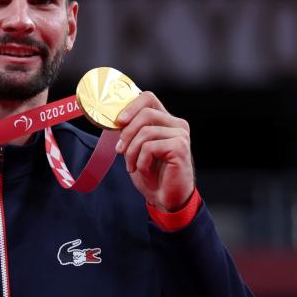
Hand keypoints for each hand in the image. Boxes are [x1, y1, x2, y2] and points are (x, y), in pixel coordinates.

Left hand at [114, 91, 194, 211]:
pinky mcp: (180, 147)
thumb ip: (131, 131)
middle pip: (145, 113)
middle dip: (127, 133)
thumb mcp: (136, 147)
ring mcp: (180, 134)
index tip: (118, 121)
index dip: (130, 106)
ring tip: (132, 165)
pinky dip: (141, 161)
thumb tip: (115, 118)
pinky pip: (150, 147)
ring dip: (132, 152)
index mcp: (165, 119)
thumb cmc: (152, 173)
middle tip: (120, 150)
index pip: (148, 98)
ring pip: (145, 132)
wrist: (165, 198)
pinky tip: (144, 170)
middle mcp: (176, 124)